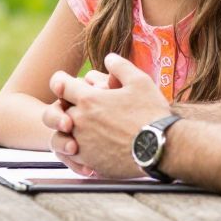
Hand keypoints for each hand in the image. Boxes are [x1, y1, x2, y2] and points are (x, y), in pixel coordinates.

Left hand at [48, 53, 168, 177]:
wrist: (161, 149)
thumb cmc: (152, 114)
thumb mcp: (139, 82)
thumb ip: (120, 67)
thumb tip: (109, 58)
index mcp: (88, 99)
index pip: (59, 84)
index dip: (62, 81)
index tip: (68, 84)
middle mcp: (80, 121)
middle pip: (60, 109)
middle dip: (69, 106)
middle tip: (86, 108)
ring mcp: (82, 143)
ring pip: (64, 133)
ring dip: (73, 128)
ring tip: (92, 129)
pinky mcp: (89, 162)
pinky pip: (73, 154)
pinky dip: (80, 148)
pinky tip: (95, 146)